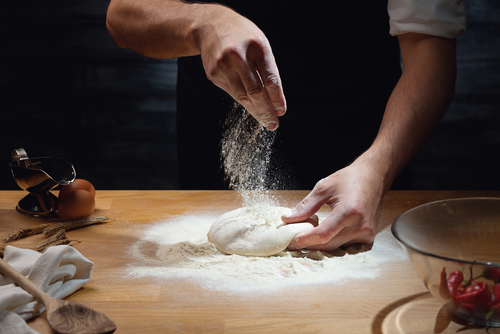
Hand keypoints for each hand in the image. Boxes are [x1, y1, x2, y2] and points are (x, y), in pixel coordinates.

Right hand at [197, 10, 285, 129]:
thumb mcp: (259, 44)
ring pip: (242, 96)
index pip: (270, 78)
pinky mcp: (213, 73)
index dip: (277, 98)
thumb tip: (275, 100)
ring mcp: (223, 65)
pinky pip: (231, 92)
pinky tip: (250, 105)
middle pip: (255, 91)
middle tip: (273, 123)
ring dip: (255, 111)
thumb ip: (267, 69)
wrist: (210, 25)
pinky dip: (243, 100)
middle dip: (266, 110)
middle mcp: (239, 55)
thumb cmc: (242, 37)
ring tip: (264, 120)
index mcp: (257, 46)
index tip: (281, 111)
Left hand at [281, 159, 385, 250]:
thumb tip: (288, 219)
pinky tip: (324, 234)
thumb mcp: (324, 188)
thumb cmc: (350, 179)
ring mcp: (366, 233)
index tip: (291, 242)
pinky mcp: (368, 236)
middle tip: (293, 241)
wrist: (374, 177)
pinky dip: (332, 241)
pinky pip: (345, 245)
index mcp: (349, 212)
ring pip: (336, 247)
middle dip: (309, 244)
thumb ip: (305, 206)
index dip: (304, 240)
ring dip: (320, 244)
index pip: (322, 234)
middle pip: (328, 244)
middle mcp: (360, 225)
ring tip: (307, 235)